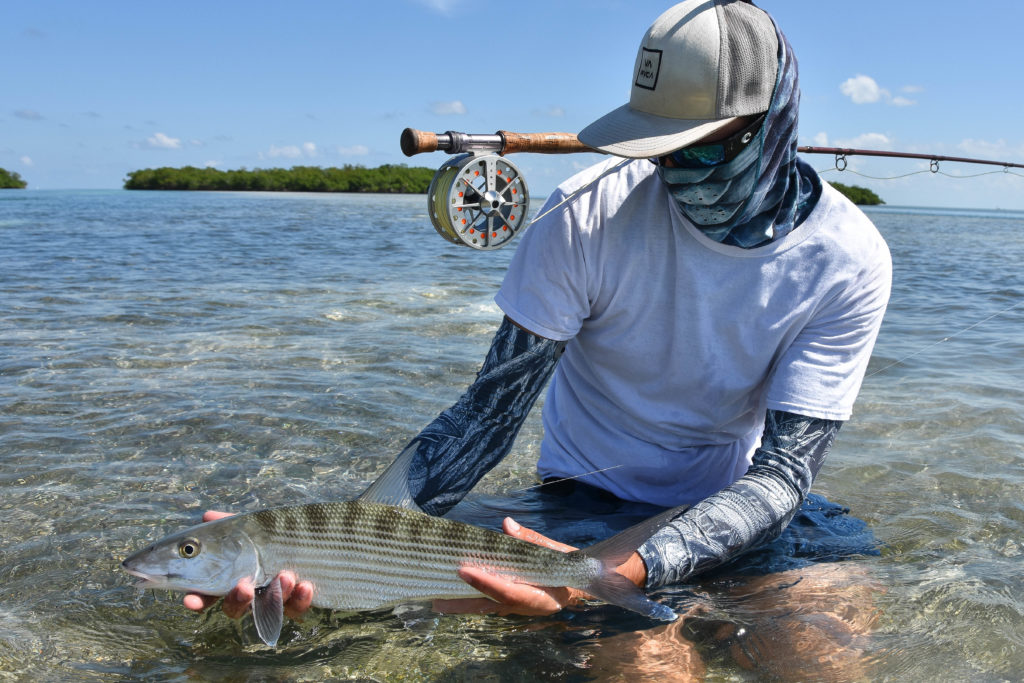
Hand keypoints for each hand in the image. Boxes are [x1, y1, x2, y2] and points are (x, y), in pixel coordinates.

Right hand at [182, 510, 314, 618]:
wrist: (312, 536)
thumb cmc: (274, 532)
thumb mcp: (253, 526)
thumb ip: (231, 523)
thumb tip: (207, 516)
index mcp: (231, 577)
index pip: (207, 595)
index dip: (197, 600)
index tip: (190, 601)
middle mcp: (250, 593)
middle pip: (234, 608)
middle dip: (237, 600)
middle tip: (244, 587)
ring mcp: (273, 600)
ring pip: (268, 610)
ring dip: (275, 596)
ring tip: (285, 576)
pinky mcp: (296, 602)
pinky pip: (296, 609)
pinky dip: (300, 599)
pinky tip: (305, 586)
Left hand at [432, 517, 647, 616]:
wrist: (587, 580)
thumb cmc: (571, 564)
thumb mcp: (557, 551)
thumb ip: (532, 541)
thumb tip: (507, 526)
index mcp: (541, 597)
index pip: (508, 592)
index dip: (485, 582)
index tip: (464, 570)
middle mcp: (527, 606)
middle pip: (490, 606)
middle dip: (463, 603)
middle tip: (436, 600)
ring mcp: (519, 606)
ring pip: (487, 606)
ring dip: (463, 602)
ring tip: (436, 599)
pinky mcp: (514, 601)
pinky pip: (490, 601)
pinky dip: (472, 596)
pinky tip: (453, 591)